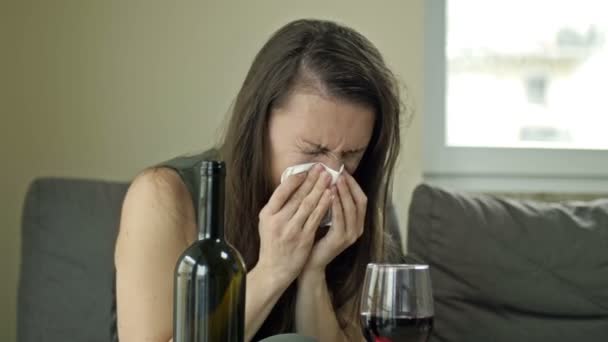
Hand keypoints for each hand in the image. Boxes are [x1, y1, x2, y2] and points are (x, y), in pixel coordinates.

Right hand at [255, 164, 332, 283]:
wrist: (274, 269)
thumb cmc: (272, 243)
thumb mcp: (266, 222)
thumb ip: (277, 206)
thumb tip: (291, 185)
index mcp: (267, 214)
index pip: (281, 191)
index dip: (295, 179)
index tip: (305, 170)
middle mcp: (278, 221)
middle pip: (297, 196)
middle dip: (311, 180)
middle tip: (321, 168)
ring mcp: (291, 230)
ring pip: (308, 205)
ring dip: (320, 189)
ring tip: (329, 178)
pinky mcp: (304, 238)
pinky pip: (316, 218)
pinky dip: (324, 205)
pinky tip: (331, 195)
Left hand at [302, 172, 366, 274]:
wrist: (310, 261)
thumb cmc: (316, 237)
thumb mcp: (327, 217)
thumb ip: (332, 202)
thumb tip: (329, 179)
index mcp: (357, 222)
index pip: (361, 198)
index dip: (354, 184)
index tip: (343, 171)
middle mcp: (358, 229)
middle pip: (359, 201)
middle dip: (350, 186)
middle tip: (340, 173)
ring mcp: (351, 235)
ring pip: (351, 209)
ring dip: (343, 193)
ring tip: (335, 180)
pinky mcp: (340, 240)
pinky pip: (340, 219)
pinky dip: (336, 205)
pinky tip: (328, 195)